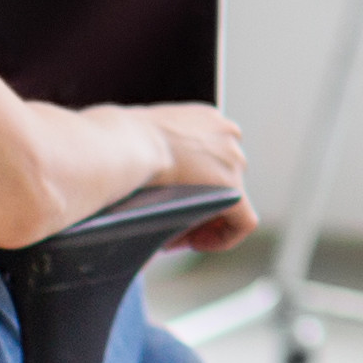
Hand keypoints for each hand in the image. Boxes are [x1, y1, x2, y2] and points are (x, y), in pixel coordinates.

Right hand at [130, 100, 253, 249]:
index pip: (214, 154)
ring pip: (231, 200)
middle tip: (172, 222)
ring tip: (175, 234)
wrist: (125, 144)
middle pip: (225, 178)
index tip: (173, 198)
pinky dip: (223, 238)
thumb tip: (150, 173)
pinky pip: (243, 222)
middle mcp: (227, 134)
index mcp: (206, 118)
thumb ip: (156, 150)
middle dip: (200, 203)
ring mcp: (234, 159)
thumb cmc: (118, 140)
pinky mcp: (233, 188)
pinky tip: (194, 244)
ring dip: (205, 219)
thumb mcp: (144, 136)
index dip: (197, 183)